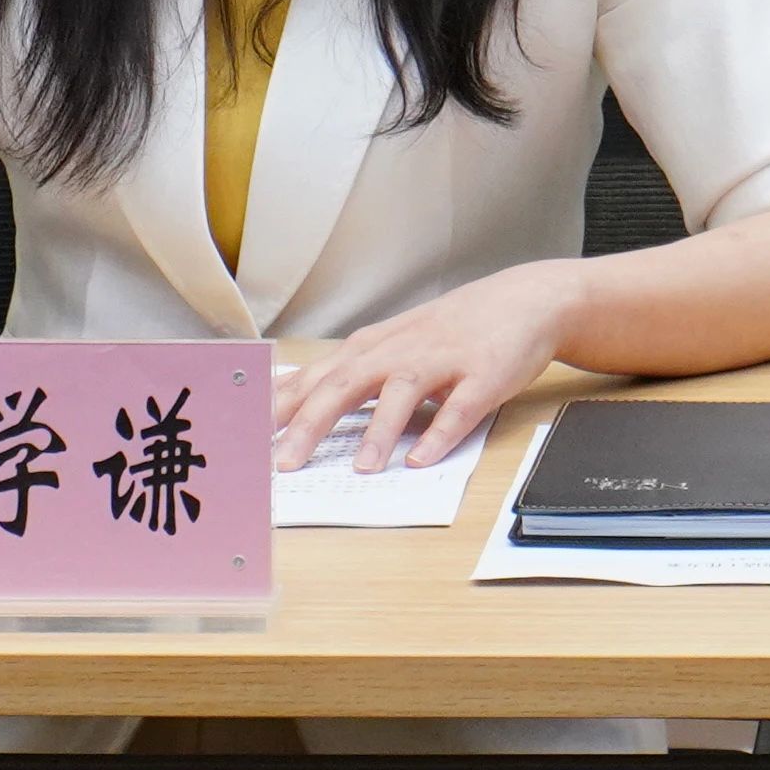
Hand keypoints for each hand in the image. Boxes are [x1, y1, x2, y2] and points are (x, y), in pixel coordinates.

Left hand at [270, 260, 586, 474]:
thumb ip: (350, 369)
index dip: (279, 407)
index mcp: (374, 347)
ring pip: (402, 393)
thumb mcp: (395, 341)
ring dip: (380, 431)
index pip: (315, 377)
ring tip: (363, 470)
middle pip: (347, 384)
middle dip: (312, 423)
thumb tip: (291, 399)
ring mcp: (444, 361)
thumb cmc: (453, 329)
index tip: (244, 436)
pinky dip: (441, 433)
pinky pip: (460, 408)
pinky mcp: (484, 376)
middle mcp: (401, 351)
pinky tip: (424, 459)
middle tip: (284, 463)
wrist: (526, 300)